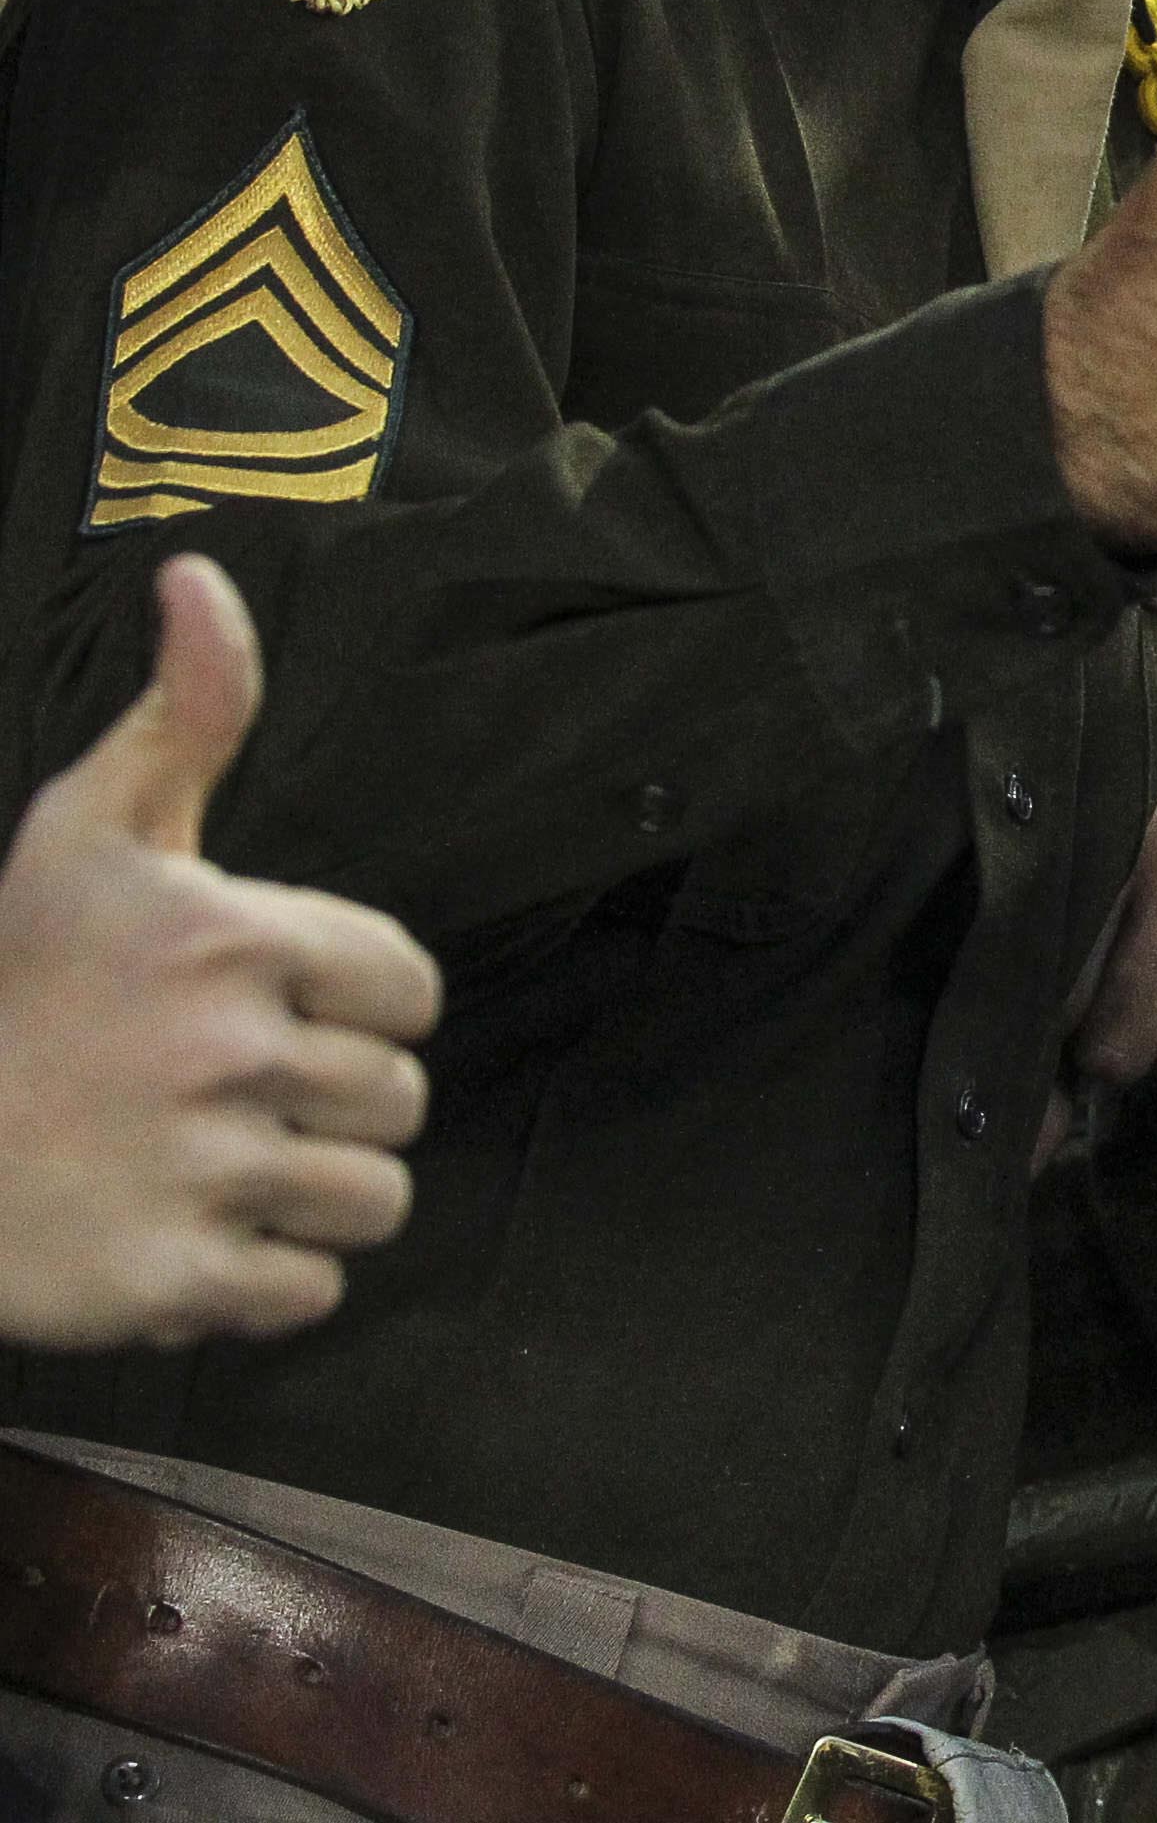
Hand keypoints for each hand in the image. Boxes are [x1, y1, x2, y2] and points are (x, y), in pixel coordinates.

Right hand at [0, 557, 439, 1348]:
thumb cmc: (17, 983)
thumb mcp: (90, 831)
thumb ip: (186, 710)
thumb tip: (200, 577)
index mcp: (233, 941)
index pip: (408, 988)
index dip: (357, 1006)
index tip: (274, 1011)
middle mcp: (226, 1053)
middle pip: (399, 1099)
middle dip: (335, 1103)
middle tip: (232, 1097)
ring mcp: (201, 1172)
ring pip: (373, 1197)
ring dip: (310, 1194)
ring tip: (217, 1166)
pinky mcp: (175, 1281)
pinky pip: (312, 1289)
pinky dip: (268, 1280)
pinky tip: (196, 1235)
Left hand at [1070, 712, 1156, 1092]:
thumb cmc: (1146, 837)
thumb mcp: (1086, 879)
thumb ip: (1049, 991)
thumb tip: (1027, 1144)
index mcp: (1118, 848)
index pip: (1059, 998)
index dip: (1047, 1035)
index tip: (1043, 1034)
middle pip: (1129, 1048)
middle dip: (1118, 1046)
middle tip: (1126, 1006)